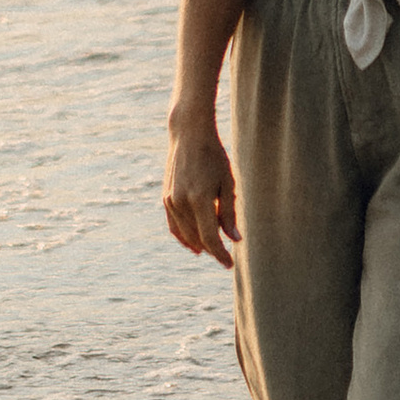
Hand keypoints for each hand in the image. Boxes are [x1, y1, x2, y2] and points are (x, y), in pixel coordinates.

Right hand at [163, 117, 239, 268]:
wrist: (189, 135)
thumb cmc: (214, 156)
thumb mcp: (227, 182)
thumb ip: (229, 212)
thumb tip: (234, 239)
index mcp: (200, 199)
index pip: (210, 238)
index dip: (220, 253)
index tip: (230, 264)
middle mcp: (182, 202)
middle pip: (197, 239)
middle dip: (212, 250)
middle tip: (226, 255)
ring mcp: (171, 201)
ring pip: (185, 235)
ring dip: (198, 245)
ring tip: (212, 250)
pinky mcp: (166, 198)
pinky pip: (174, 226)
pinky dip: (183, 238)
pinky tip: (194, 245)